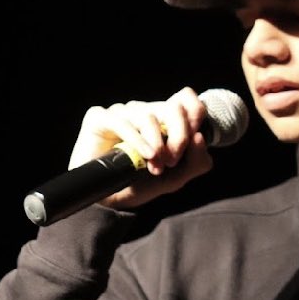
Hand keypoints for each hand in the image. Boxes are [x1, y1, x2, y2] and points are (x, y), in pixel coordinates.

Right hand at [68, 86, 212, 207]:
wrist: (112, 199)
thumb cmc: (144, 182)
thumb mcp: (178, 176)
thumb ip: (197, 160)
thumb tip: (199, 136)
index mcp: (165, 119)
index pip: (186, 99)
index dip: (195, 113)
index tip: (195, 137)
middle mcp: (145, 112)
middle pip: (172, 108)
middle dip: (179, 136)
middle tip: (173, 161)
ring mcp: (122, 113)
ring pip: (148, 116)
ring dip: (156, 143)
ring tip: (156, 167)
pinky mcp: (99, 118)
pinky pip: (121, 122)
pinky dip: (136, 140)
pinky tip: (145, 155)